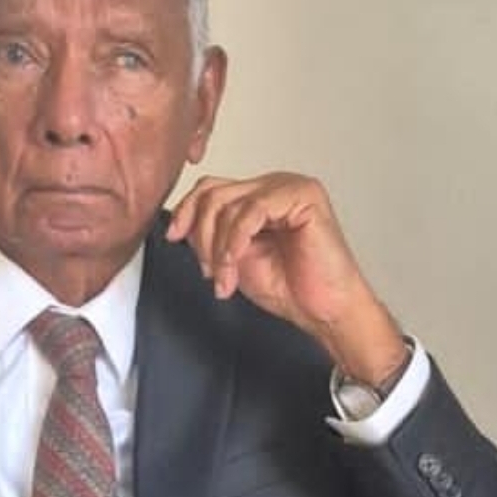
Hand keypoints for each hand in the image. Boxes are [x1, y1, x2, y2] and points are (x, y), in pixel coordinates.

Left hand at [166, 173, 406, 385]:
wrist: (323, 311)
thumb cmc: (288, 287)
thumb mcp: (232, 256)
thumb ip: (210, 234)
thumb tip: (180, 222)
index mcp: (257, 195)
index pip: (210, 188)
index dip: (186, 211)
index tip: (173, 237)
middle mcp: (273, 186)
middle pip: (213, 193)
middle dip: (202, 237)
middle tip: (210, 272)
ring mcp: (289, 187)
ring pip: (228, 203)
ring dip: (218, 248)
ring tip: (226, 278)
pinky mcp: (304, 196)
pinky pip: (252, 210)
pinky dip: (235, 241)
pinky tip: (235, 266)